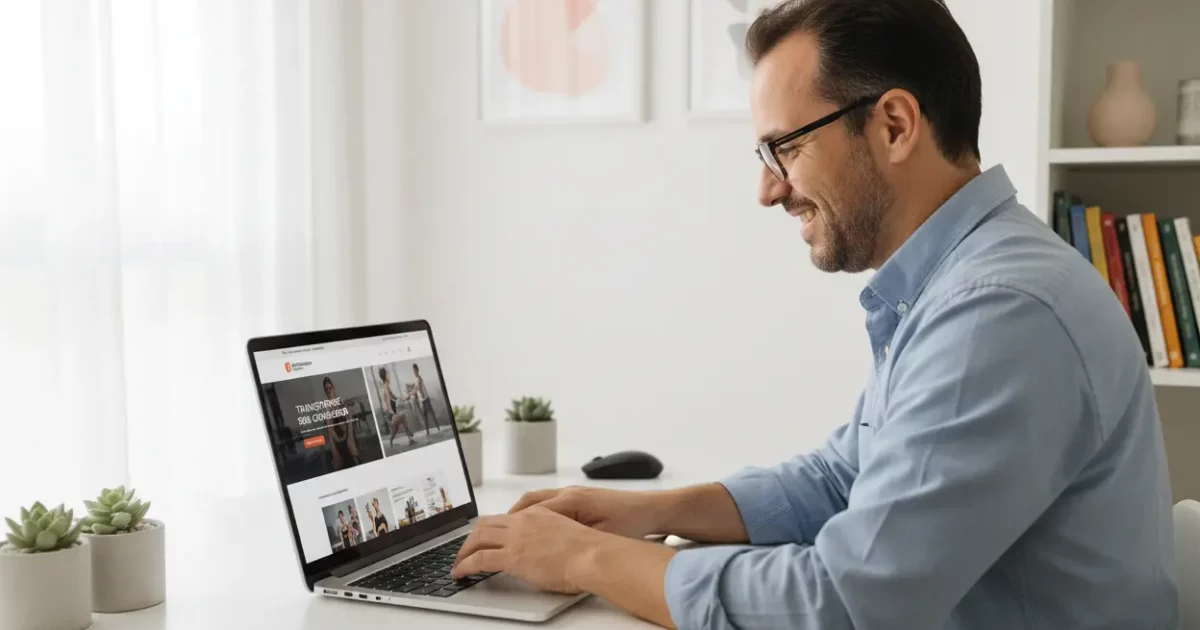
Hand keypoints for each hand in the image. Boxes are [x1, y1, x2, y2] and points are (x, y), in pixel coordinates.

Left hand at [450, 506, 605, 593]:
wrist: (592, 556)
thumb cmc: (589, 551)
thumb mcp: (566, 535)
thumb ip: (551, 538)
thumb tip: (546, 552)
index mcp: (538, 514)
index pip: (505, 517)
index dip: (491, 528)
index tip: (485, 538)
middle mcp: (524, 521)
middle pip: (485, 523)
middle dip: (472, 537)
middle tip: (465, 550)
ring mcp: (516, 537)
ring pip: (478, 538)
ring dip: (464, 550)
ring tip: (459, 563)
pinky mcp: (512, 556)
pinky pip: (479, 558)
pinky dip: (465, 565)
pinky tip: (461, 573)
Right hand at [508, 486, 665, 538]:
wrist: (652, 509)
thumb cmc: (631, 523)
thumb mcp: (600, 537)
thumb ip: (572, 540)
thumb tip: (548, 549)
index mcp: (570, 501)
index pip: (530, 512)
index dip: (511, 527)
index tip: (496, 539)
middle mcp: (569, 493)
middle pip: (528, 502)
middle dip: (508, 518)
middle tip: (492, 534)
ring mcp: (574, 493)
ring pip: (537, 500)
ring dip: (521, 514)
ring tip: (508, 531)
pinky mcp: (581, 497)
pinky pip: (549, 502)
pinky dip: (535, 512)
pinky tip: (534, 525)